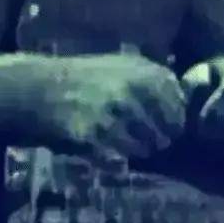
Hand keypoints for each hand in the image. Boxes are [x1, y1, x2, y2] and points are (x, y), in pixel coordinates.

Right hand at [36, 54, 185, 159]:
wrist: (41, 87)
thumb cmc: (86, 77)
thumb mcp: (124, 65)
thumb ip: (154, 80)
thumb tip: (182, 103)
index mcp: (147, 71)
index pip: (179, 106)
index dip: (174, 120)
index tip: (167, 126)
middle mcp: (136, 89)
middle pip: (168, 129)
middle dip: (161, 138)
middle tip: (152, 143)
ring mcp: (118, 111)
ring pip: (147, 145)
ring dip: (142, 150)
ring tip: (131, 147)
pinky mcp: (98, 132)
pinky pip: (122, 155)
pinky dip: (120, 158)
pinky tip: (112, 151)